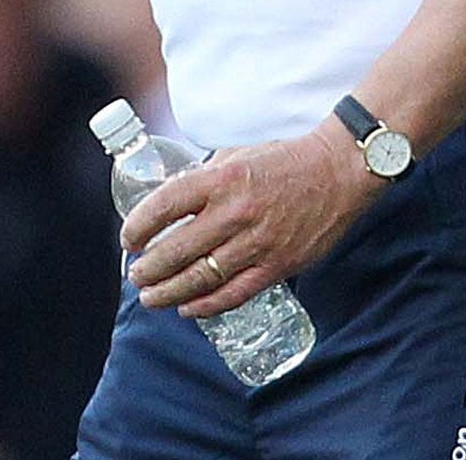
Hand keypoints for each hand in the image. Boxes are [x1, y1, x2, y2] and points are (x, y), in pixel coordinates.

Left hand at [120, 120, 380, 316]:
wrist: (337, 173)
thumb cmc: (281, 161)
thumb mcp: (234, 156)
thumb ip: (203, 179)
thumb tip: (171, 202)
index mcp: (220, 179)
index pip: (165, 205)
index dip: (140, 226)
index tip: (128, 239)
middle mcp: (235, 212)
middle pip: (178, 249)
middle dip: (149, 268)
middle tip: (135, 275)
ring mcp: (258, 242)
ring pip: (202, 277)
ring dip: (170, 291)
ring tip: (151, 298)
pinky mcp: (278, 265)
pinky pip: (235, 293)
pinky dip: (207, 305)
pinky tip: (188, 309)